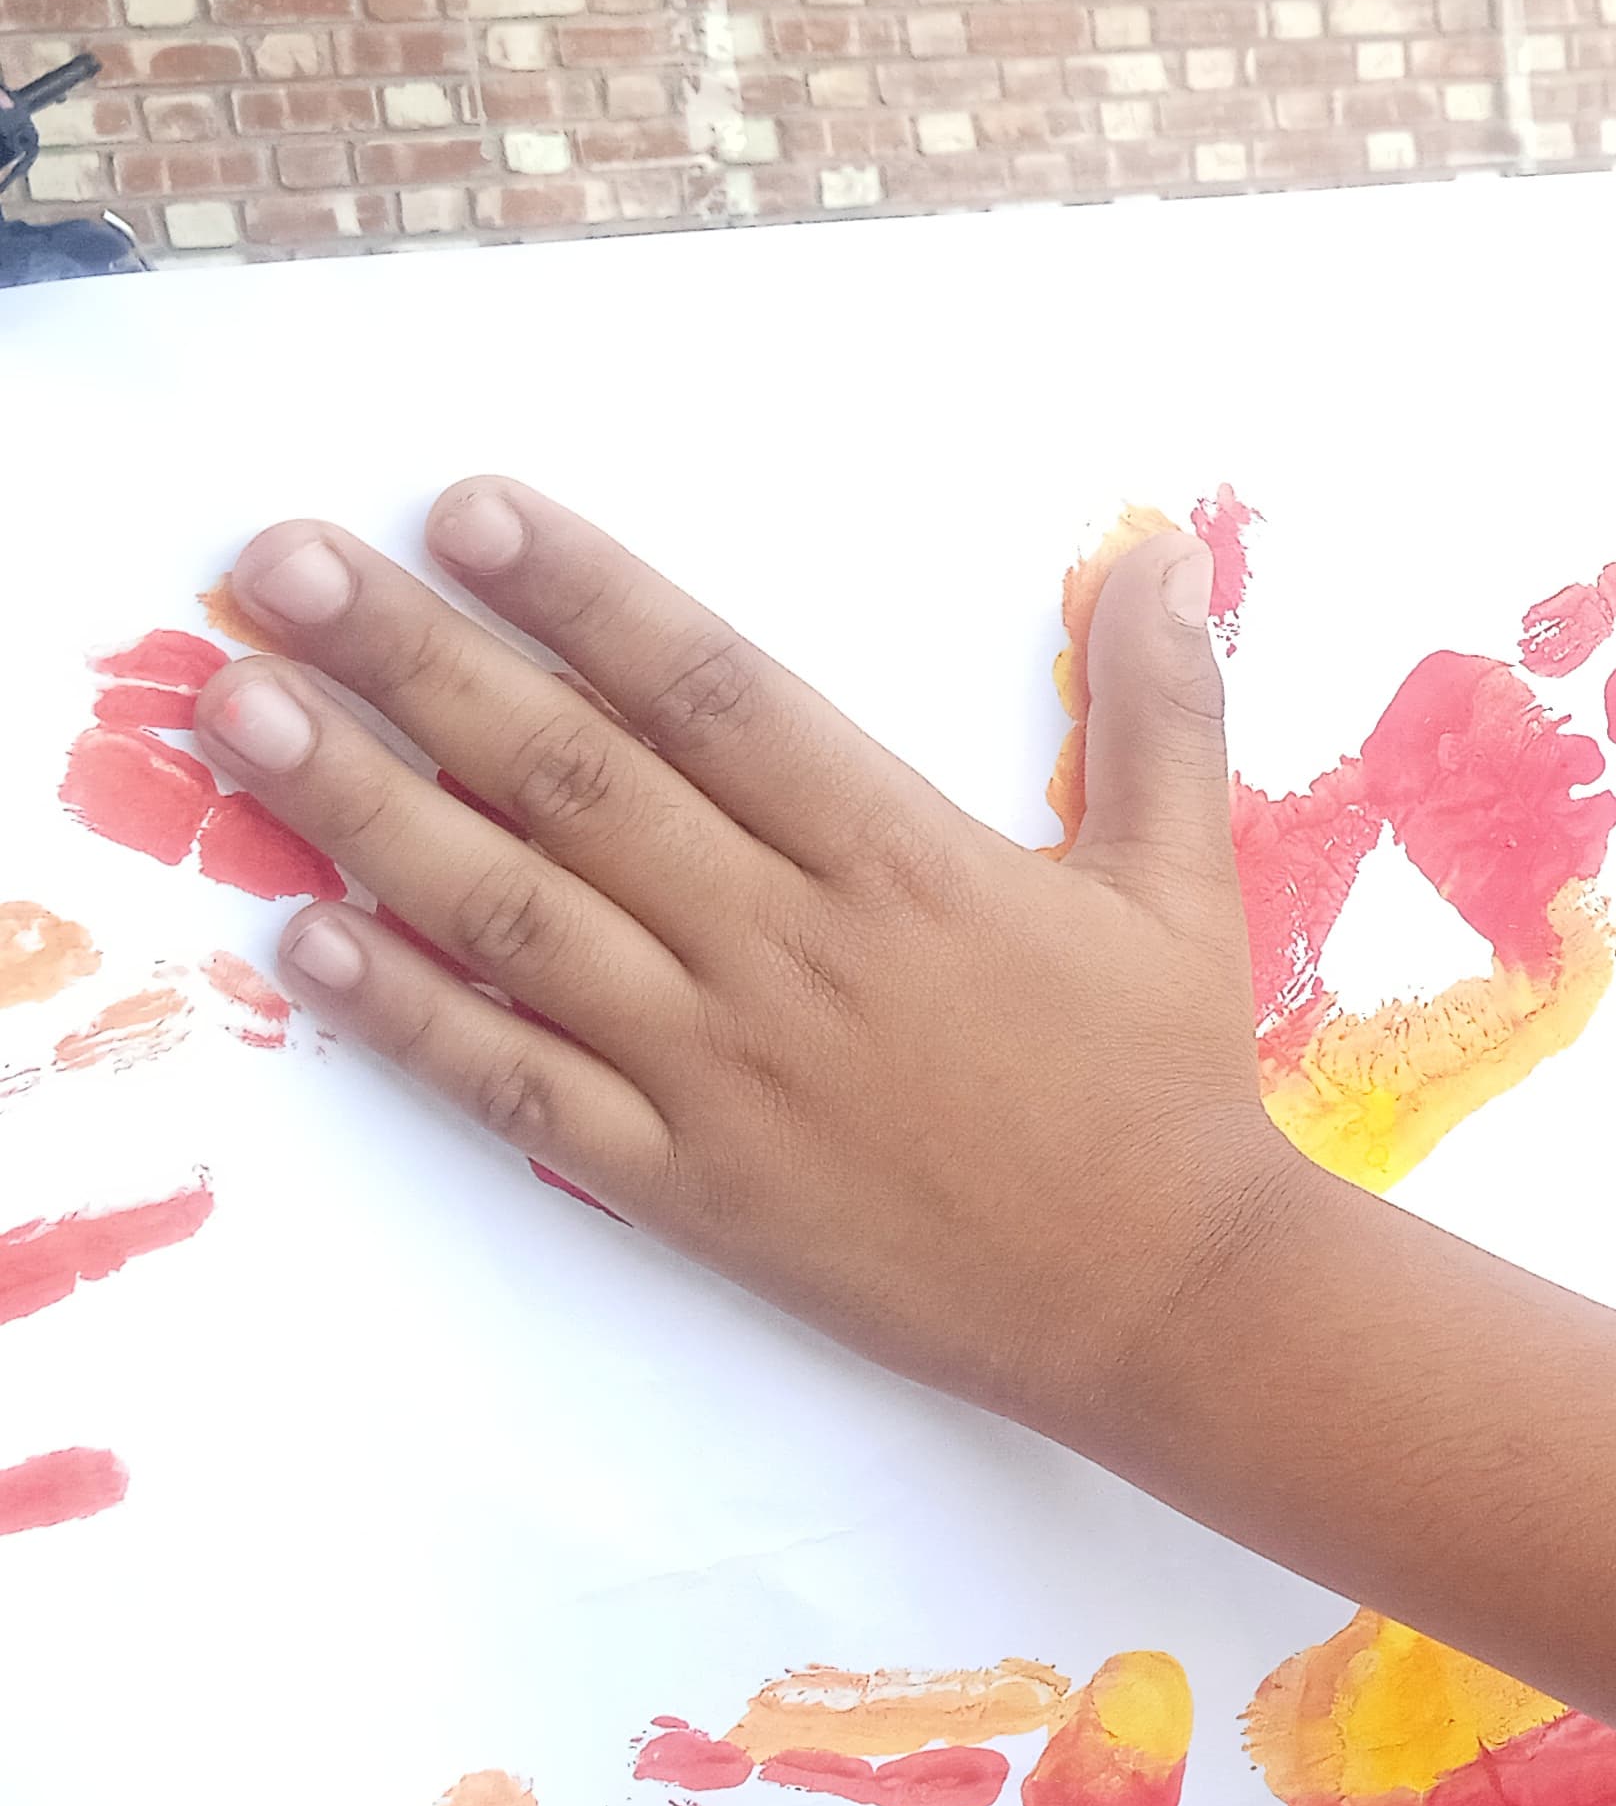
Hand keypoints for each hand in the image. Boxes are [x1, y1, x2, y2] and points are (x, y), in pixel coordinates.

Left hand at [190, 482, 1318, 1454]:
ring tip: (244, 714)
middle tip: (285, 566)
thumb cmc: (1168, 1084)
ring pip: (515, 917)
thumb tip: (1169, 550)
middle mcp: (794, 949)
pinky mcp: (692, 1181)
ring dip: (364, 807)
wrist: (1166, 1295)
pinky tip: (307, 938)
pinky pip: (521, 1088)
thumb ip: (1158, 708)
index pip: (712, 696)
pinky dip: (410, 1015)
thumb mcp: (1181, 878)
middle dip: (417, 661)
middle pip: (575, 780)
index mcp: (905, 861)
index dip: (586, 595)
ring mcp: (729, 1069)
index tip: (467, 510)